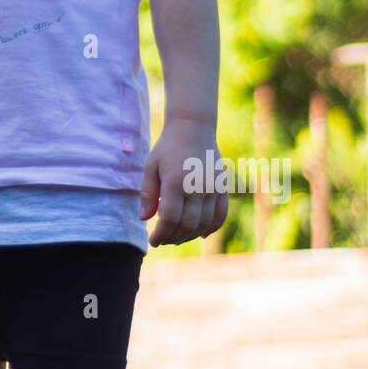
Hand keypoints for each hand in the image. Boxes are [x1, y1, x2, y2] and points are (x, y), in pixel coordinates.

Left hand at [139, 118, 227, 246]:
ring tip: (177, 237)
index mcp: (175, 182)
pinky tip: (200, 233)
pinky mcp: (223, 187)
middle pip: (187, 225)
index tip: (153, 241)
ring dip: (190, 235)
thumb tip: (144, 219)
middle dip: (173, 238)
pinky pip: (221, 214)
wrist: (194, 127)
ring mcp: (212, 188)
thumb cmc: (168, 147)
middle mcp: (197, 187)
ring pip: (204, 223)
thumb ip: (148, 193)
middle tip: (163, 240)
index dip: (161, 234)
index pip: (169, 219)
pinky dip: (212, 227)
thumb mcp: (151, 166)